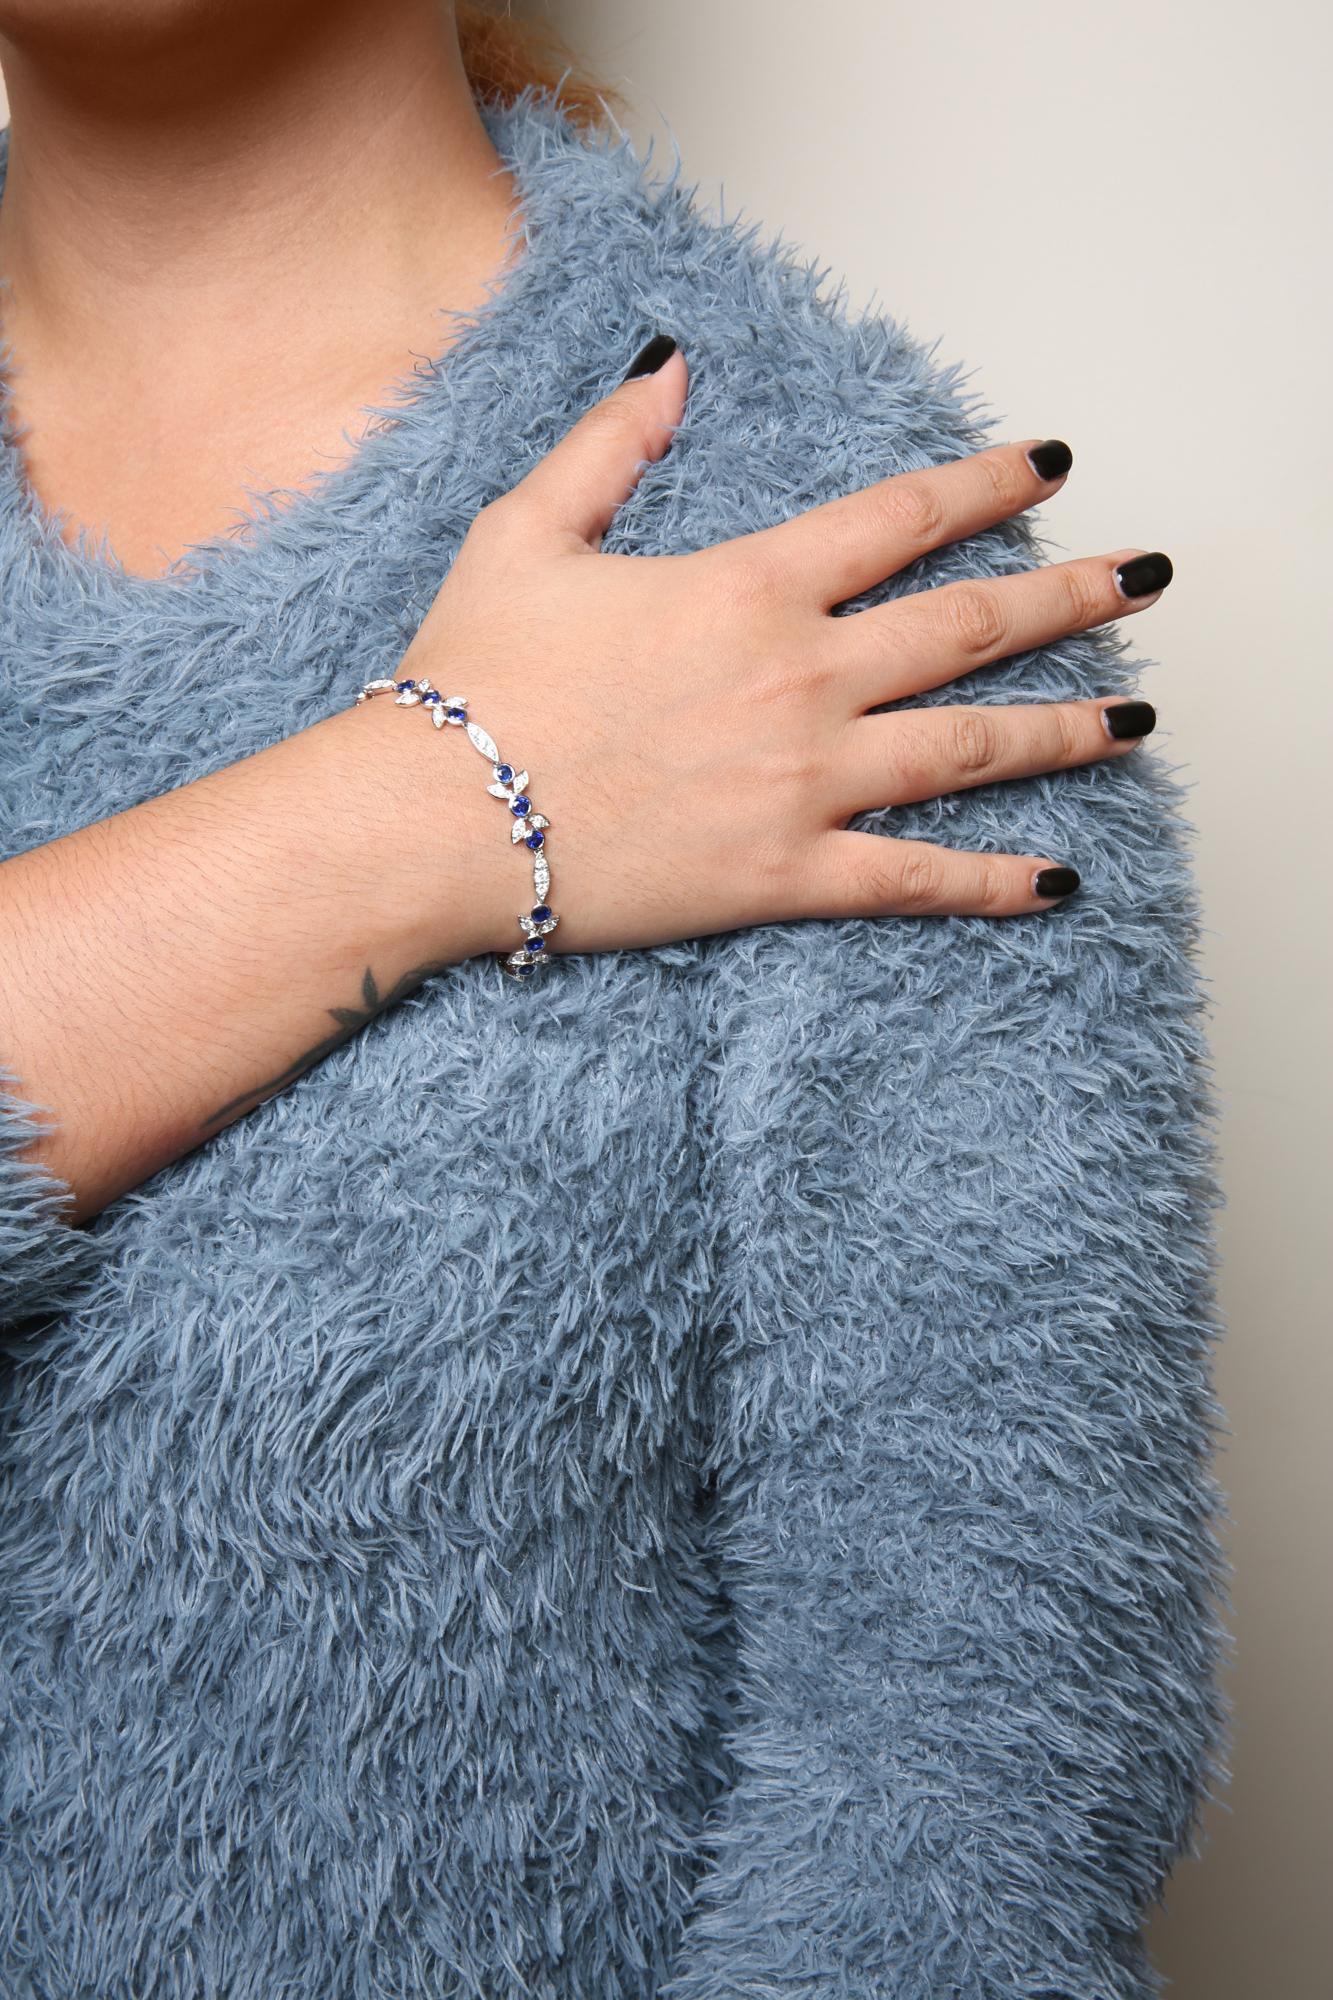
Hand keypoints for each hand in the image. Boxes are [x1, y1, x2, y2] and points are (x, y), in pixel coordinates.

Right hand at [402, 338, 1170, 958]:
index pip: (902, 519)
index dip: (987, 483)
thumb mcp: (526, 531)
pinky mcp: (785, 876)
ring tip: (1140, 719)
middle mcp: (801, 678)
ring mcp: (804, 782)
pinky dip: (993, 881)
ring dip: (1068, 730)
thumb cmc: (469, 680)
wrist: (430, 820)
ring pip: (971, 748)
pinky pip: (913, 879)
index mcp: (749, 588)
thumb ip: (610, 443)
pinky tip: (1061, 879)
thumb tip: (671, 363)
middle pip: (970, 627)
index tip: (1052, 466)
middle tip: (1147, 580)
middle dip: (1071, 595)